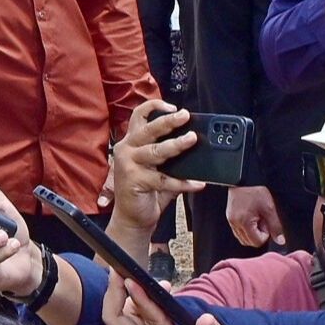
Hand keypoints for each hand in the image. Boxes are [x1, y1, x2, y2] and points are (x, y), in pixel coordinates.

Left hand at [97, 272, 259, 324]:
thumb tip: (206, 319)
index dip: (141, 300)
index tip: (133, 278)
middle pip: (118, 324)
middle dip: (115, 295)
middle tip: (120, 268)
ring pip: (122, 322)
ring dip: (126, 298)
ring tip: (144, 278)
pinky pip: (134, 324)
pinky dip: (138, 304)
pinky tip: (155, 291)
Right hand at [107, 100, 200, 245]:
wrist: (132, 218)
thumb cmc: (145, 190)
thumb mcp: (156, 167)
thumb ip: (169, 155)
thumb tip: (193, 141)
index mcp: (131, 142)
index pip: (138, 116)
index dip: (154, 107)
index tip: (172, 106)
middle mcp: (126, 150)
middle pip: (147, 129)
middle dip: (168, 121)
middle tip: (185, 115)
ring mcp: (128, 165)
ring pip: (155, 151)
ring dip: (176, 145)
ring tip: (192, 139)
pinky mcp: (135, 181)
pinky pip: (164, 179)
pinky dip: (183, 182)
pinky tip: (197, 183)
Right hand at [225, 185, 283, 249]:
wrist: (243, 179)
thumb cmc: (255, 190)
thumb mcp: (269, 208)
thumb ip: (276, 226)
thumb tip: (280, 240)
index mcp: (244, 222)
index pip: (257, 242)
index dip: (265, 234)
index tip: (267, 223)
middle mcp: (235, 224)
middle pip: (248, 242)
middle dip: (258, 234)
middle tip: (262, 220)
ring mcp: (231, 221)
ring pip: (242, 238)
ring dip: (252, 232)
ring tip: (256, 217)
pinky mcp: (230, 217)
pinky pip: (238, 230)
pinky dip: (246, 228)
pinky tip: (250, 216)